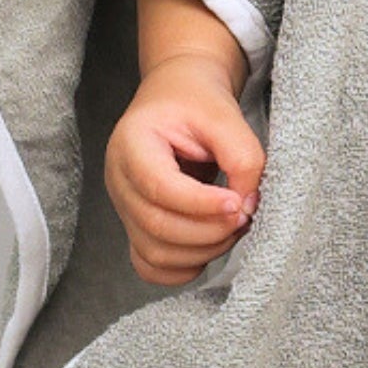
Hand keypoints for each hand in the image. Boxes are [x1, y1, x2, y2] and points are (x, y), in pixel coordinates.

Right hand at [104, 56, 263, 285]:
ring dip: (203, 251)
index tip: (238, 203)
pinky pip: (151, 266)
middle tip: (244, 215)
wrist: (177, 99)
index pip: (159, 187)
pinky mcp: (137, 227)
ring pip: (155, 252)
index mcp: (132, 143)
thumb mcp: (224, 115)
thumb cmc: (195, 103)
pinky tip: (211, 247)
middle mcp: (120, 179)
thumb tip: (248, 204)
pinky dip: (183, 268)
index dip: (201, 204)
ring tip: (234, 226)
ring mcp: (124, 208)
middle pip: (156, 225)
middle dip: (209, 231)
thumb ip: (243, 157)